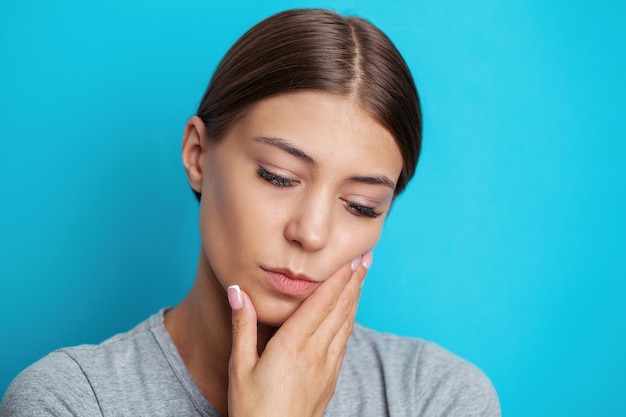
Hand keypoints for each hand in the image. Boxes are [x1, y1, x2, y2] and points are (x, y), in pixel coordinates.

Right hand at [226, 252, 371, 416]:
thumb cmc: (252, 408)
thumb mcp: (239, 366)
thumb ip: (243, 325)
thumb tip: (237, 290)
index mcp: (293, 345)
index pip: (322, 302)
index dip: (339, 278)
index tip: (351, 258)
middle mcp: (316, 353)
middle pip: (340, 309)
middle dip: (354, 280)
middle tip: (366, 257)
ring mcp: (327, 367)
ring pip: (346, 324)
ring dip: (356, 297)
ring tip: (363, 277)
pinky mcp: (331, 379)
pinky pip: (344, 342)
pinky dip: (350, 321)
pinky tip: (351, 314)